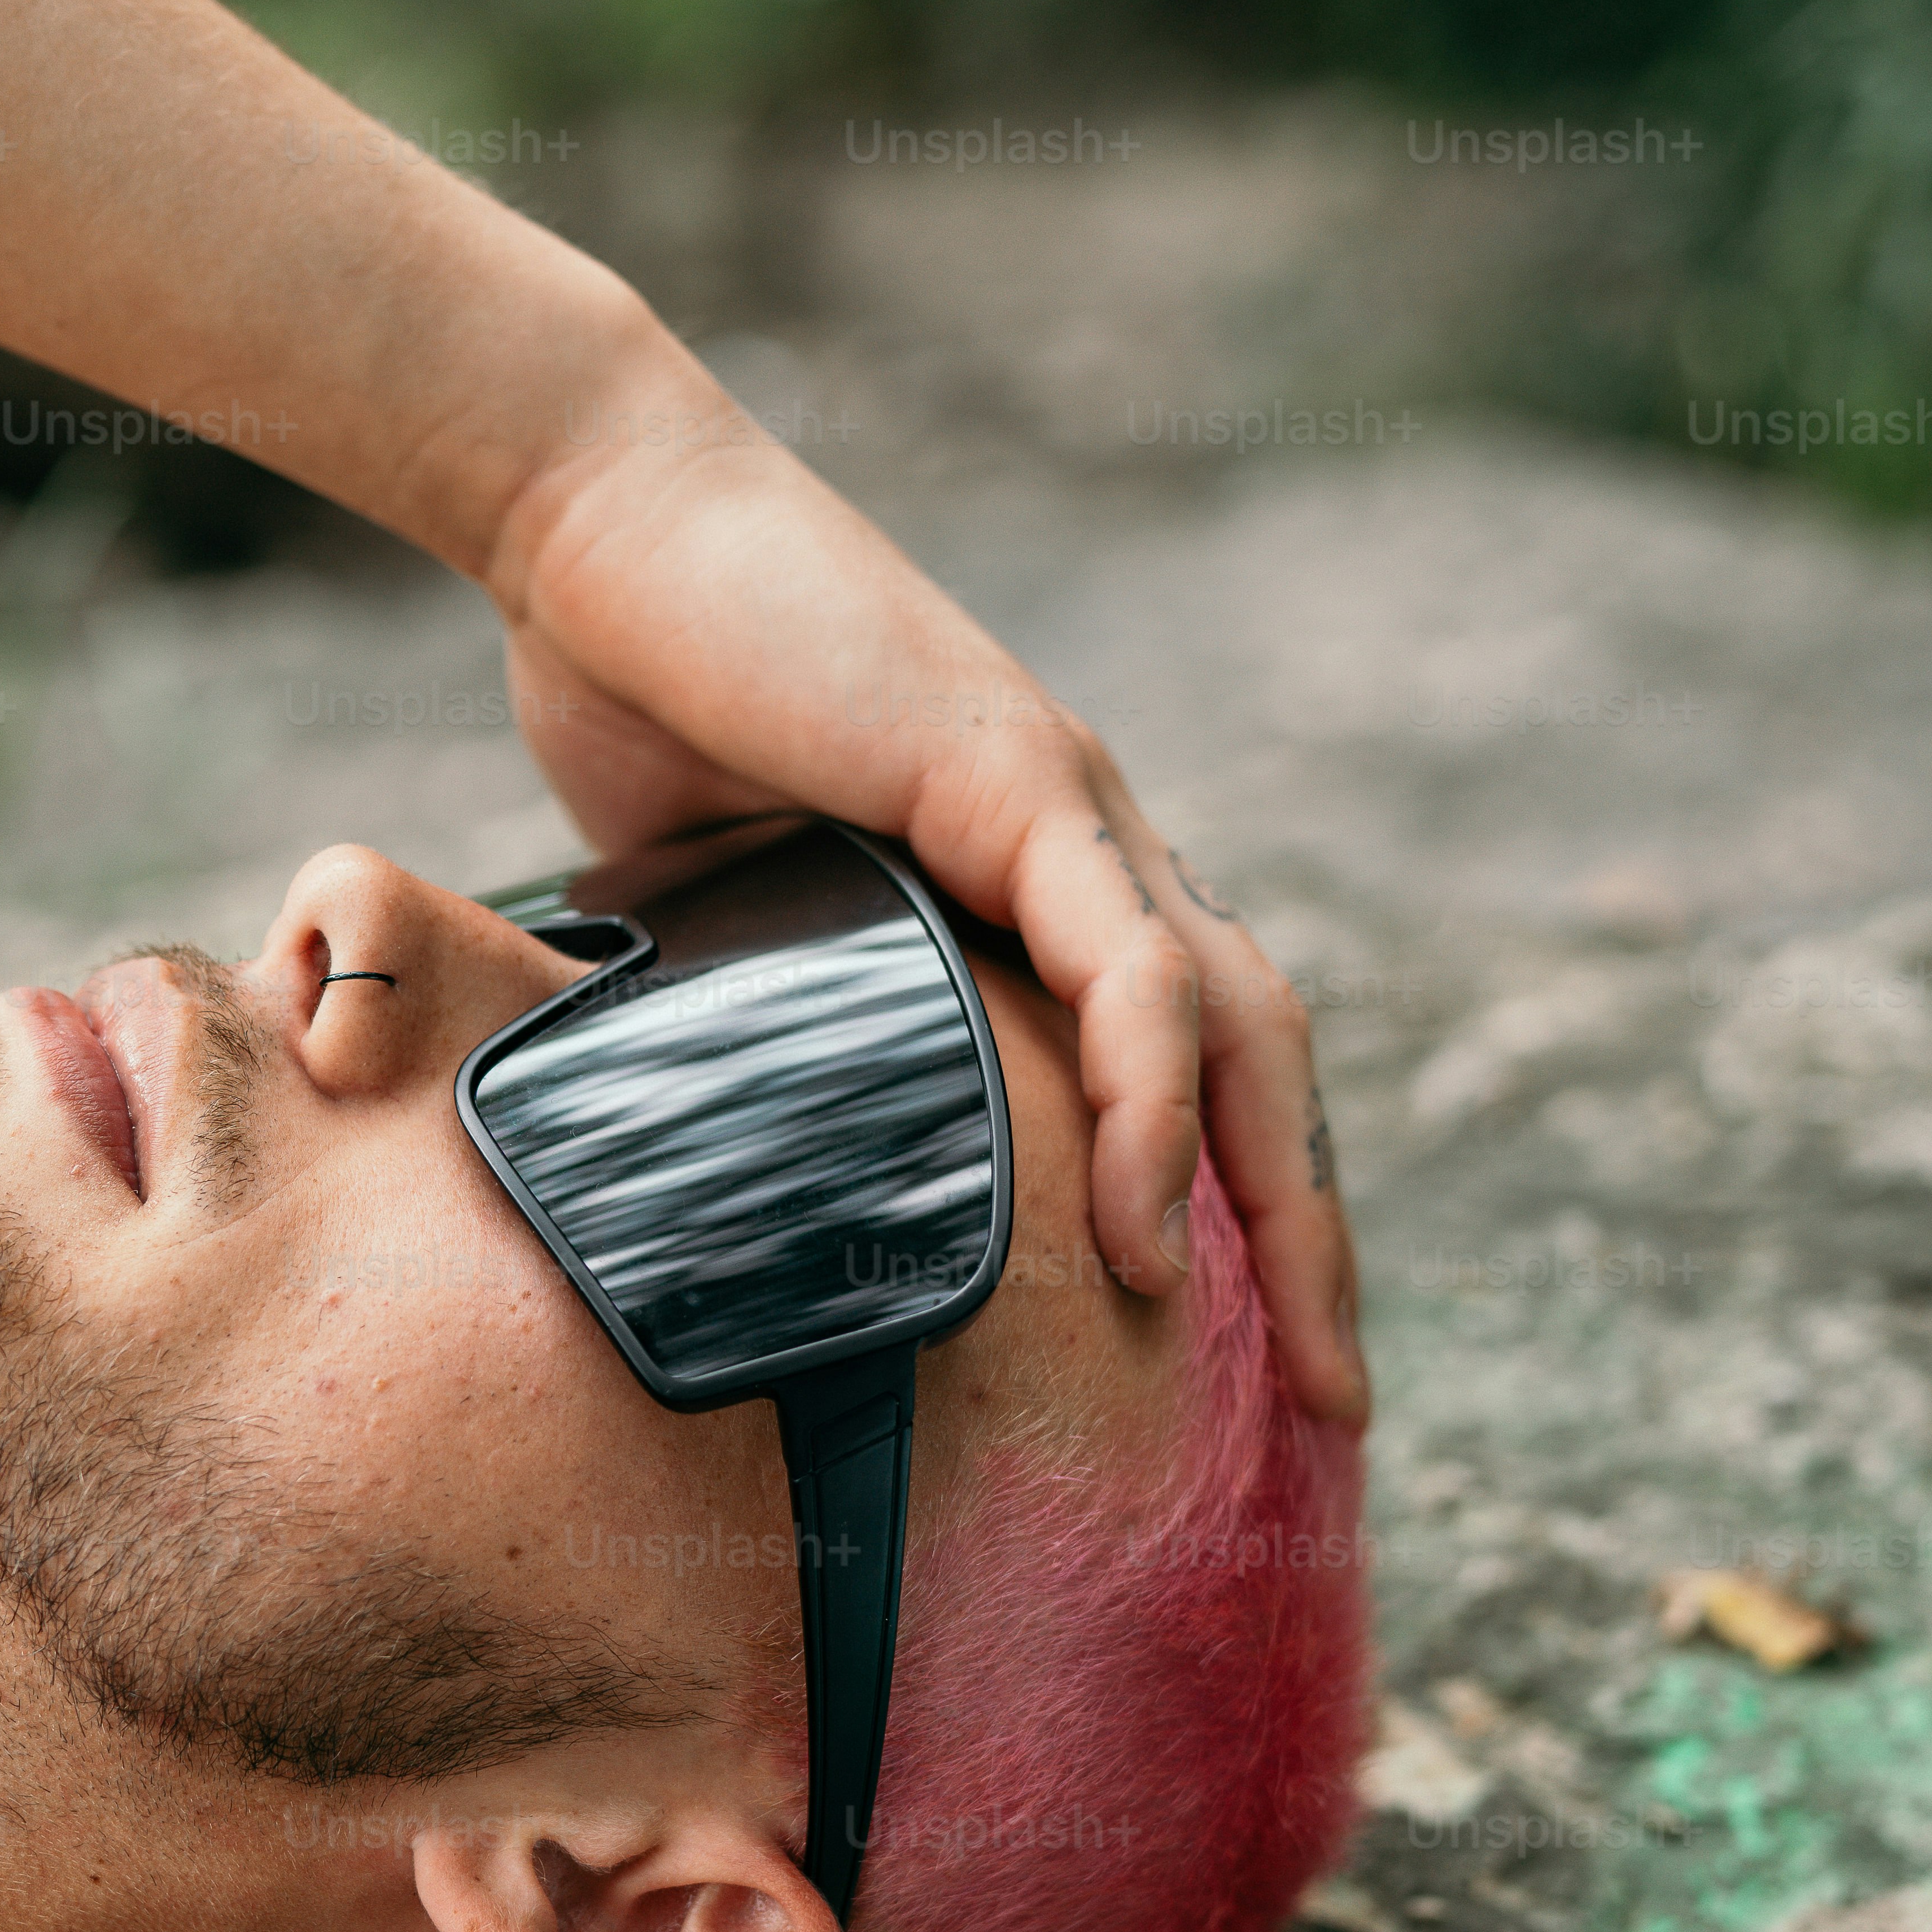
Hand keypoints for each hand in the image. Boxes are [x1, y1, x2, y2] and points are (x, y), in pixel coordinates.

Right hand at [482, 366, 1365, 1427]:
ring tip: (1288, 1356)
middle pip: (1267, 1066)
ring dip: (1283, 1207)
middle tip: (1335, 1406)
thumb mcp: (730, 909)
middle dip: (1315, 1242)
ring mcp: (1066, 809)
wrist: (597, 525)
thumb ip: (777, 1007)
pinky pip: (1131, 972)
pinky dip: (1153, 1106)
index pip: (1193, 1060)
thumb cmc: (644, 693)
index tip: (1252, 1360)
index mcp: (1032, 880)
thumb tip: (730, 1157)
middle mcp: (1086, 847)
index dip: (1239, 1207)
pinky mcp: (1018, 779)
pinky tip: (1145, 1228)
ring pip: (1241, 1029)